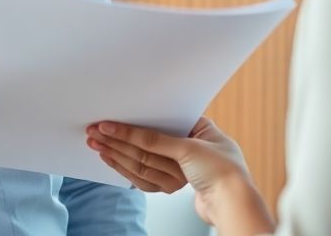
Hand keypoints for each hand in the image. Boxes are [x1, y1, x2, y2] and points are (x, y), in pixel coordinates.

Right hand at [86, 118, 273, 229]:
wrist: (236, 206)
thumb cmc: (225, 173)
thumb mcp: (190, 149)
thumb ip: (158, 141)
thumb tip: (131, 133)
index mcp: (199, 128)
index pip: (157, 124)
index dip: (130, 125)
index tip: (106, 124)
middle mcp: (190, 145)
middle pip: (146, 143)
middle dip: (118, 139)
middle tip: (93, 133)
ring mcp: (182, 166)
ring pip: (143, 158)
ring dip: (118, 152)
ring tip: (97, 144)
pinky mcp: (176, 182)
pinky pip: (147, 174)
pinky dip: (129, 168)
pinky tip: (112, 159)